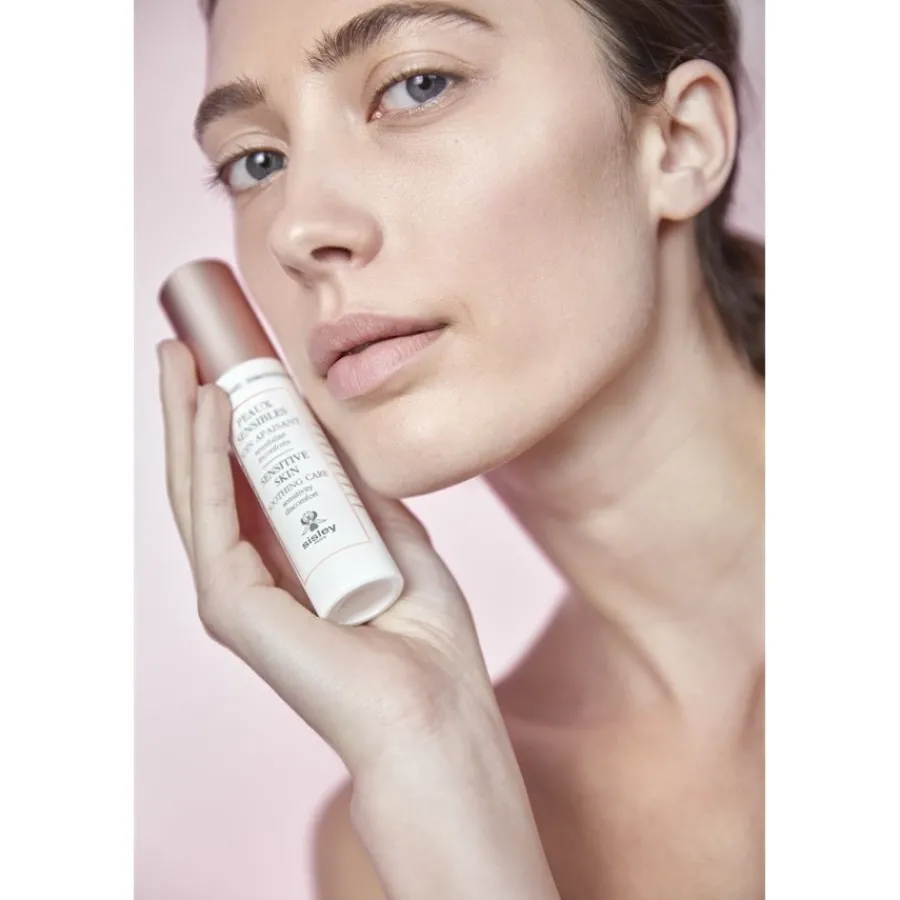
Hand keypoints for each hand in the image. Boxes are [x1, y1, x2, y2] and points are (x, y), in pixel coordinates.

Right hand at [158, 339, 501, 774]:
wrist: (436, 705)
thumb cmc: (424, 635)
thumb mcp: (394, 537)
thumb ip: (360, 495)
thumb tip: (337, 437)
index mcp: (284, 565)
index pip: (243, 482)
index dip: (233, 423)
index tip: (231, 366)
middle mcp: (249, 575)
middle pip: (210, 477)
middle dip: (194, 409)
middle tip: (183, 347)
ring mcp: (234, 592)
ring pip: (198, 488)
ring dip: (187, 418)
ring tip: (181, 356)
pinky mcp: (232, 605)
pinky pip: (214, 512)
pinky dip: (212, 453)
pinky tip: (213, 404)